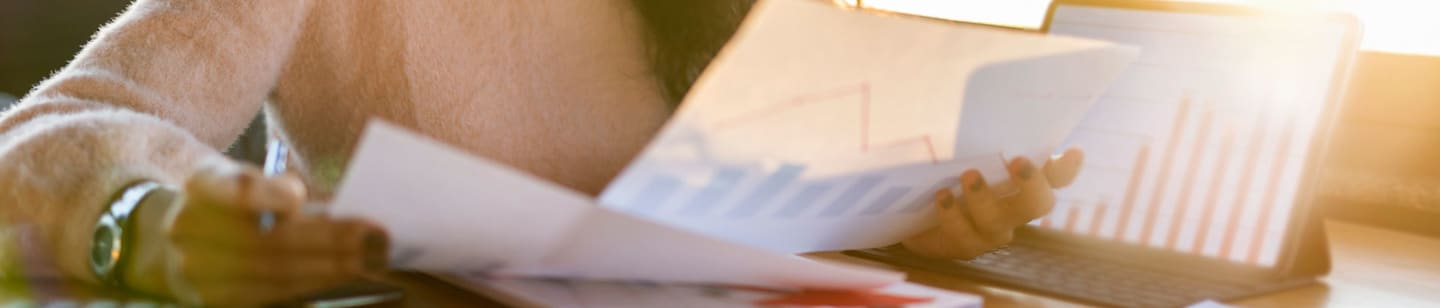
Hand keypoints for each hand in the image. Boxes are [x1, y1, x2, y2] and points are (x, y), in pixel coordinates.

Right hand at [122, 160, 388, 304]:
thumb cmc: (228, 203)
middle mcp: (188, 229)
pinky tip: (344, 275)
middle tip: (375, 237)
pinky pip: (272, 296)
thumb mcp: (240, 177)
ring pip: (274, 274)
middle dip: (328, 241)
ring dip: (329, 269)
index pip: (233, 188)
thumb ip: (274, 185)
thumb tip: (329, 205)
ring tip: (370, 258)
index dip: (263, 194)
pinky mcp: (212, 301)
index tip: (296, 196)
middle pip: (267, 241)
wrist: (172, 241)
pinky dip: (313, 286)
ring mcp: (195, 272)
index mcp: (201, 185)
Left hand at [902, 148, 1083, 258]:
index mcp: (1021, 182)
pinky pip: (963, 235)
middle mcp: (1014, 209)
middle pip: (1039, 204)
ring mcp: (992, 231)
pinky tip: (941, 196)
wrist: (916, 209)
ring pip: (998, 221)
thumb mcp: (962, 149)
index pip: (1056, 176)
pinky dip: (952, 214)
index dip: (1067, 168)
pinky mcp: (965, 246)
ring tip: (969, 174)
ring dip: (983, 198)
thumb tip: (987, 105)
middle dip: (1032, 184)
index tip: (1074, 151)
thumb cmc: (948, 171)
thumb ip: (979, 135)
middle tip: (1017, 160)